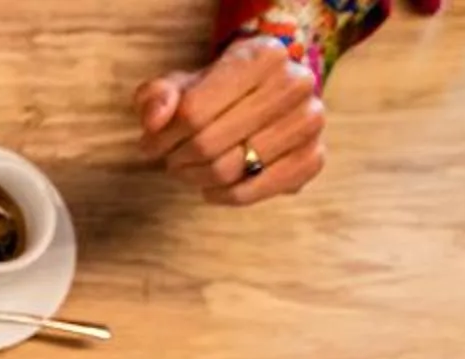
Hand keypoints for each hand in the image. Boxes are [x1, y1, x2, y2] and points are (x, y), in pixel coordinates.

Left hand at [134, 37, 327, 205]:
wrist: (263, 98)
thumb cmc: (216, 91)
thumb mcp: (182, 83)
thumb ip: (157, 96)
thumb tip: (154, 120)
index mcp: (263, 55)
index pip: (193, 112)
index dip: (162, 137)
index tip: (151, 143)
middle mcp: (296, 83)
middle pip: (209, 144)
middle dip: (178, 159)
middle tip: (171, 159)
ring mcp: (310, 122)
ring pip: (231, 170)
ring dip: (198, 178)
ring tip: (191, 168)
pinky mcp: (313, 158)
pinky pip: (255, 191)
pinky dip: (226, 196)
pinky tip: (214, 186)